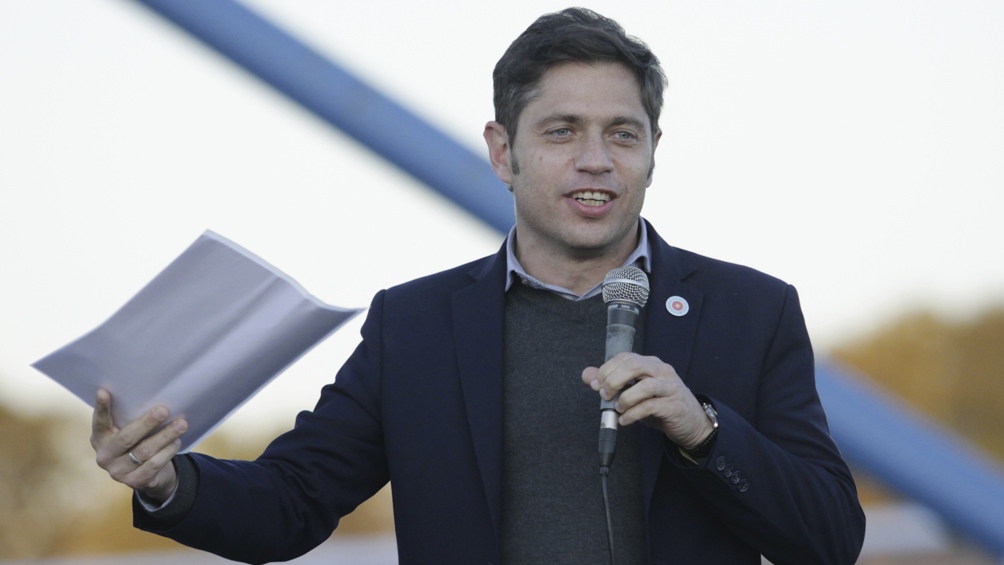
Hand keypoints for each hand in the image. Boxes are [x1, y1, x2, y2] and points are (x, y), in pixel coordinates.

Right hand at [91, 388, 187, 503]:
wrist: (146, 475)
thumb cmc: (137, 443)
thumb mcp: (128, 430)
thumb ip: (129, 418)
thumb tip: (152, 396)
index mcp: (100, 438)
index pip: (100, 422)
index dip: (101, 408)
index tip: (104, 392)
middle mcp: (104, 456)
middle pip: (127, 437)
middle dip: (147, 423)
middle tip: (164, 410)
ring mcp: (117, 472)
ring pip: (144, 451)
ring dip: (165, 436)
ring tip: (181, 425)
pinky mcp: (134, 482)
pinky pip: (154, 464)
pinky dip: (167, 451)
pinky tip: (177, 442)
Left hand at [582, 352, 713, 449]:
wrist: (691, 423)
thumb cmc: (661, 405)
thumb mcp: (634, 392)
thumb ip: (611, 382)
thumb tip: (588, 375)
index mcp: (651, 364)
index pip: (626, 357)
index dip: (607, 369)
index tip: (596, 384)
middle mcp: (662, 371)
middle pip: (635, 366)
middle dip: (614, 380)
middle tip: (604, 395)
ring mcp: (670, 387)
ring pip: (645, 385)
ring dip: (626, 398)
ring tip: (617, 409)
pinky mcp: (674, 405)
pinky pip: (651, 406)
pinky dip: (633, 414)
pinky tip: (625, 420)